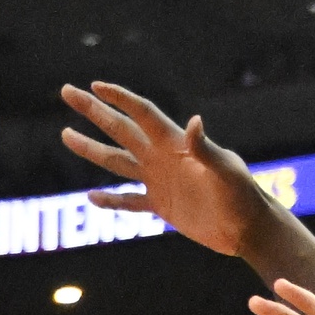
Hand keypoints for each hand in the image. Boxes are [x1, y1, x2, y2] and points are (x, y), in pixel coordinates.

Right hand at [60, 82, 266, 256]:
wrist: (248, 229)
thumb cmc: (243, 196)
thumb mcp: (226, 171)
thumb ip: (205, 148)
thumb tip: (194, 121)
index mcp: (175, 144)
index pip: (142, 113)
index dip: (119, 98)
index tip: (95, 85)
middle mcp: (162, 158)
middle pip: (120, 129)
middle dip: (93, 111)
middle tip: (67, 91)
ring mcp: (159, 181)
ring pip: (117, 162)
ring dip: (92, 149)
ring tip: (66, 134)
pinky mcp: (162, 206)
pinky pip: (129, 202)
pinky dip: (111, 201)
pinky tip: (92, 197)